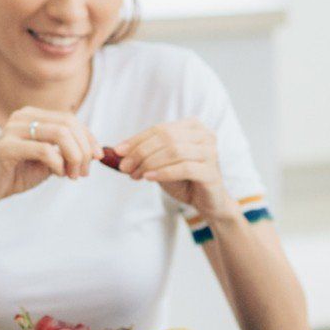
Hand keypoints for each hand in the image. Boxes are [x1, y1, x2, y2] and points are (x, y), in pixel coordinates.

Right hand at [0, 107, 100, 209]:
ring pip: (60, 134)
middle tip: (84, 172)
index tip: (98, 157)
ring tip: (73, 175)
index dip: (89, 138)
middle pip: (69, 124)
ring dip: (74, 157)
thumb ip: (67, 151)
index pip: (70, 119)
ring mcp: (13, 129)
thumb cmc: (17, 174)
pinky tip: (58, 175)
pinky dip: (58, 164)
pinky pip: (45, 150)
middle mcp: (23, 116)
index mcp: (33, 115)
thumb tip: (96, 151)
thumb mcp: (48, 160)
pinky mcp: (7, 147)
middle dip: (84, 149)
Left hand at [115, 119, 234, 218]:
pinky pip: (183, 168)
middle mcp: (205, 135)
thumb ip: (145, 154)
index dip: (137, 140)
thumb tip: (118, 151)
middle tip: (125, 167)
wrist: (208, 202)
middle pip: (166, 138)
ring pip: (174, 151)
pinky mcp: (211, 172)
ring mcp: (210, 153)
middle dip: (141, 152)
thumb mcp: (162, 163)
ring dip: (149, 163)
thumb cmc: (184, 179)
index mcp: (193, 127)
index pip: (160, 129)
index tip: (118, 152)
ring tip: (136, 175)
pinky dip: (163, 172)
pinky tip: (149, 178)